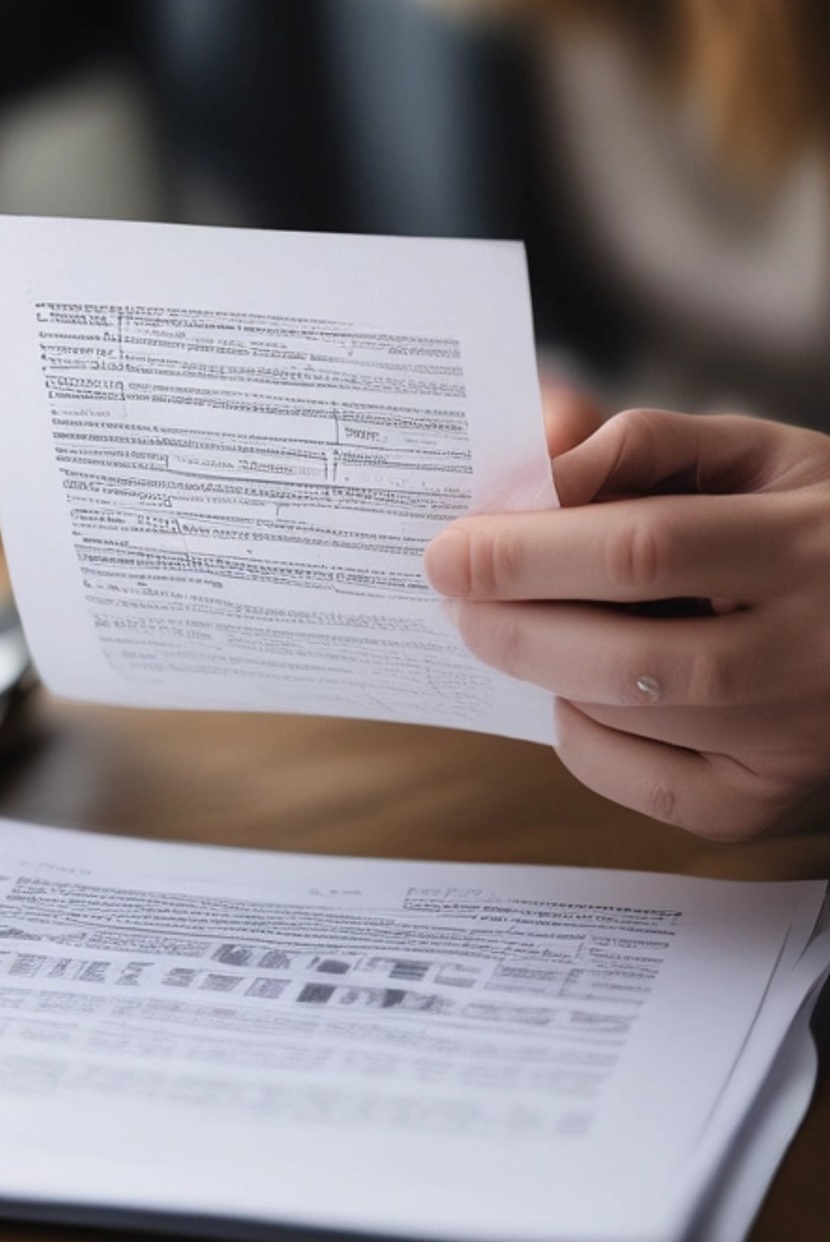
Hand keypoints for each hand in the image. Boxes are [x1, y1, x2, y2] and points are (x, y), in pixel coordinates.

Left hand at [426, 410, 829, 839]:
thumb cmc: (806, 522)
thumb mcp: (748, 453)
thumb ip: (636, 444)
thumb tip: (531, 464)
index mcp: (808, 544)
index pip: (642, 550)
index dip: (528, 553)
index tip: (448, 550)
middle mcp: (814, 652)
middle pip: (628, 655)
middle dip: (513, 625)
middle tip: (454, 598)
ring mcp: (797, 738)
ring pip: (628, 717)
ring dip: (542, 671)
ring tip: (509, 627)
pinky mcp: (767, 798)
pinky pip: (644, 785)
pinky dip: (583, 739)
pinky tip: (577, 692)